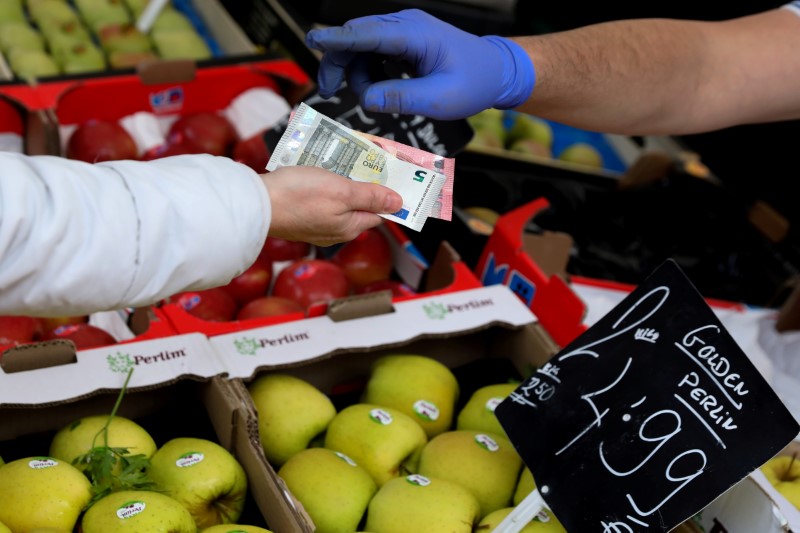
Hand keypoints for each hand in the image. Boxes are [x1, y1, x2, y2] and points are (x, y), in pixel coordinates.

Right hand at [262, 166, 402, 245]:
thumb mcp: (342, 190)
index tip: (389, 175)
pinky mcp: (299, 218)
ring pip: (338, 204)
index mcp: (350, 227)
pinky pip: (319, 202)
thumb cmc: (299, 195)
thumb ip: (371, 196)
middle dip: (362, 186)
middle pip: (358, 207)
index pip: (378, 212)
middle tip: (364, 162)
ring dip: (341, 185)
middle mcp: (335, 232)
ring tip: (340, 163)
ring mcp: (315, 227)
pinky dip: (322, 188)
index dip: (385, 194)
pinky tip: (316, 174)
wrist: (255, 204)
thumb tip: (398, 204)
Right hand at [305, 9, 534, 119]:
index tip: (314, 40)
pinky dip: (369, 71)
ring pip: (362, 46)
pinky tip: (380, 87)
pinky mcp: (403, 41)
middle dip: (338, 62)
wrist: (495, 72)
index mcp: (416, 34)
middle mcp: (406, 26)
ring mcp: (404, 31)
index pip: (368, 33)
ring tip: (372, 97)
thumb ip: (402, 98)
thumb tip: (367, 99)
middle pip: (357, 36)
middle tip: (329, 90)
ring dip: (357, 72)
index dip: (338, 38)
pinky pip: (373, 51)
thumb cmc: (474, 82)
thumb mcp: (441, 99)